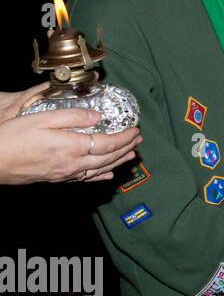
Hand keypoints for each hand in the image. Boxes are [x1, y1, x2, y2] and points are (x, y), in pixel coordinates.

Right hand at [0, 87, 141, 184]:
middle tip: (138, 140)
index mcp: (71, 146)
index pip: (108, 143)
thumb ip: (72, 116)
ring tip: (131, 155)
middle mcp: (72, 163)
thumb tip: (96, 117)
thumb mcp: (42, 118)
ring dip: (118, 161)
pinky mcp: (57, 179)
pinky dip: (100, 175)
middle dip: (126, 148)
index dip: (125, 137)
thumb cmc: (11, 138)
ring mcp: (65, 174)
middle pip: (108, 157)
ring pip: (100, 169)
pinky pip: (85, 178)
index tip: (136, 130)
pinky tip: (107, 174)